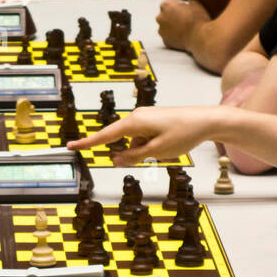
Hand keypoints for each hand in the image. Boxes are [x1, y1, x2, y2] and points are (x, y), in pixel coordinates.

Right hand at [69, 106, 213, 165]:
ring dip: (145, 151)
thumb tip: (115, 160)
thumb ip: (133, 156)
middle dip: (132, 153)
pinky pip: (143, 138)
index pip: (105, 136)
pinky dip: (151, 146)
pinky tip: (169, 144)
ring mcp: (145, 118)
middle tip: (156, 153)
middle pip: (122, 141)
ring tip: (169, 147)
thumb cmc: (184, 132)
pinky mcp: (152, 120)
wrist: (206, 120)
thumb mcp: (157, 151)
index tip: (71, 146)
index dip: (87, 143)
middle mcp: (136, 116)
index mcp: (134, 122)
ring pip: (134, 142)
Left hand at [157, 0, 207, 51]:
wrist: (199, 36)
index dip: (176, 7)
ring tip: (184, 29)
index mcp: (166, 5)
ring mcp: (161, 30)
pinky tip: (183, 37)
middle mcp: (160, 17)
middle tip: (182, 20)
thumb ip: (186, 4)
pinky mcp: (165, 41)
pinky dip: (174, 37)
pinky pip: (169, 38)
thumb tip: (186, 7)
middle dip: (171, 17)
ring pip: (165, 28)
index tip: (182, 10)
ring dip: (172, 28)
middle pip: (164, 16)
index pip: (167, 4)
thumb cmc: (198, 18)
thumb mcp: (194, 4)